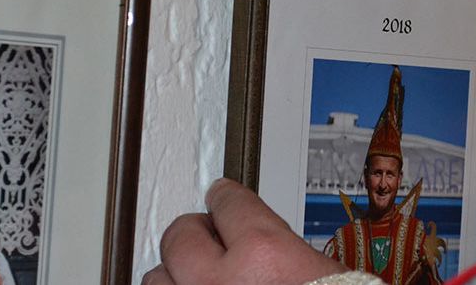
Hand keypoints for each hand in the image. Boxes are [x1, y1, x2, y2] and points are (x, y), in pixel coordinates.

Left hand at [143, 178, 345, 284]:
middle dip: (197, 234)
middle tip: (209, 237)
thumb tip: (251, 238)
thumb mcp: (318, 273)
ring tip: (198, 278)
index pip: (228, 202)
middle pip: (181, 236)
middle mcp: (221, 283)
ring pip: (157, 279)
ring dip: (177, 276)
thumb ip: (277, 250)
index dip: (227, 200)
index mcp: (265, 254)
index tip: (223, 198)